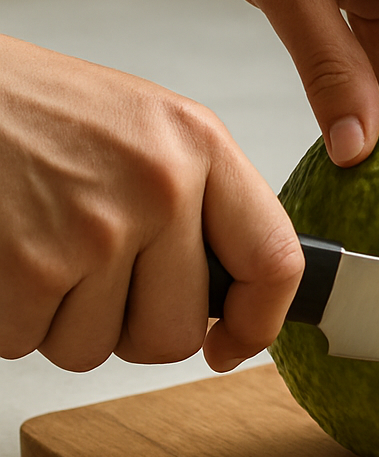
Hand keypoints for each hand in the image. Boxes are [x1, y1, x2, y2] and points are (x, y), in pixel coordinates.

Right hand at [0, 36, 302, 372]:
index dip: (258, 323)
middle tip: (93, 281)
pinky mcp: (29, 267)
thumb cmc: (29, 108)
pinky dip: (8, 317)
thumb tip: (233, 293)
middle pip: (175, 334)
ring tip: (38, 249)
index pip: (274, 260)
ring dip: (59, 321)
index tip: (231, 344)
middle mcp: (160, 187)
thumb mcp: (143, 125)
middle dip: (128, 329)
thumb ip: (198, 199)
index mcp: (200, 145)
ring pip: (94, 348)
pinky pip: (26, 342)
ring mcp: (94, 230)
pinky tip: (3, 257)